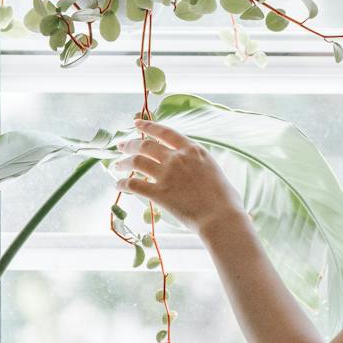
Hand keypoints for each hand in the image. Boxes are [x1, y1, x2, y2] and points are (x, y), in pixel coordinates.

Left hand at [114, 118, 240, 233]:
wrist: (221, 218)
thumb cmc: (226, 199)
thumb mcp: (214, 170)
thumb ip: (199, 164)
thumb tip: (195, 168)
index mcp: (193, 150)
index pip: (165, 132)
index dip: (148, 126)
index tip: (136, 124)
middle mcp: (177, 158)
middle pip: (146, 145)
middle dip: (130, 144)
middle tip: (121, 146)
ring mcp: (167, 175)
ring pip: (137, 162)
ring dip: (123, 162)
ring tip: (116, 165)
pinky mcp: (159, 193)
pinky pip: (134, 185)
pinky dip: (123, 184)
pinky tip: (118, 185)